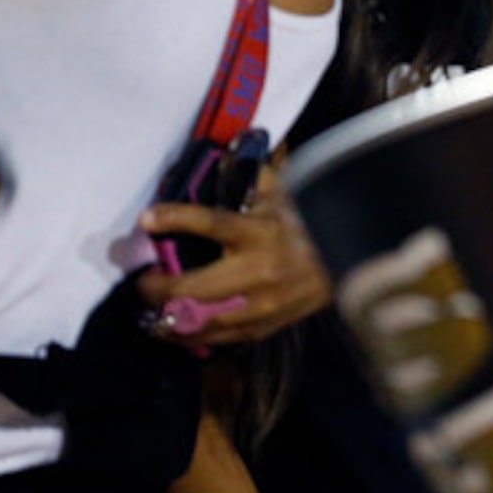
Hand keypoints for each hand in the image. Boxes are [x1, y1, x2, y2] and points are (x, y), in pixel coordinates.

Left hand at [138, 162, 332, 347]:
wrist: (351, 261)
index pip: (210, 222)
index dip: (174, 218)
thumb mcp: (285, 193)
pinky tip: (175, 329)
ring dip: (165, 319)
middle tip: (141, 282)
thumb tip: (223, 154)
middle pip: (189, 289)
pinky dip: (191, 335)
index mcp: (260, 232)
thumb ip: (253, 176)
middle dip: (154, 289)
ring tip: (149, 313)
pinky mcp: (264, 326)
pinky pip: (216, 338)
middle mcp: (257, 272)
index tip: (146, 220)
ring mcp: (259, 306)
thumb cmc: (311, 223)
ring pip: (196, 323)